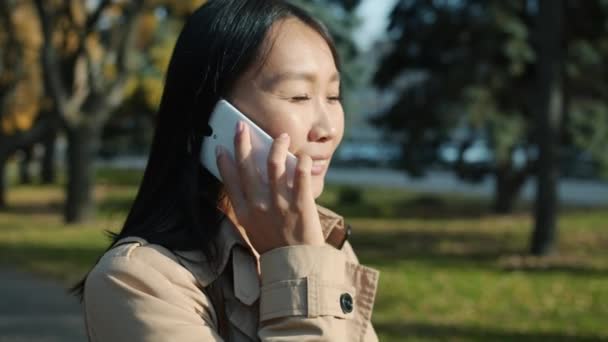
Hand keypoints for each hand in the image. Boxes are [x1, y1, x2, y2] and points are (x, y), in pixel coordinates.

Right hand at [216, 121, 324, 253]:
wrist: (295, 266)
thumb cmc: (274, 247)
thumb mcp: (253, 229)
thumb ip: (251, 207)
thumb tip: (254, 180)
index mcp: (245, 213)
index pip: (230, 181)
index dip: (224, 161)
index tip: (220, 146)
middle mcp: (259, 205)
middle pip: (247, 166)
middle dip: (243, 142)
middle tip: (242, 126)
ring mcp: (280, 203)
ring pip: (274, 164)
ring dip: (276, 146)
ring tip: (281, 136)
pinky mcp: (301, 203)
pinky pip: (301, 174)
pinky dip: (301, 161)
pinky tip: (301, 155)